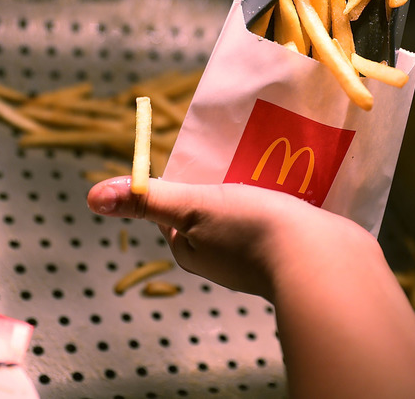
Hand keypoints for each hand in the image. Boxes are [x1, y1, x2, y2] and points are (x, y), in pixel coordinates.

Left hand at [88, 178, 414, 397]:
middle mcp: (223, 261)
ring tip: (269, 163)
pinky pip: (280, 222)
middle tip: (239, 153)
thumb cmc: (252, 230)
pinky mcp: (293, 254)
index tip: (201, 158)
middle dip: (223, 183)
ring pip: (248, 216)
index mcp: (194, 252)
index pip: (175, 213)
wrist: (322, 261)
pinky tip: (295, 185)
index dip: (184, 182)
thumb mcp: (193, 205)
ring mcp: (260, 260)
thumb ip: (148, 199)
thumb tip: (93, 196)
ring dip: (257, 190)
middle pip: (212, 212)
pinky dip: (283, 203)